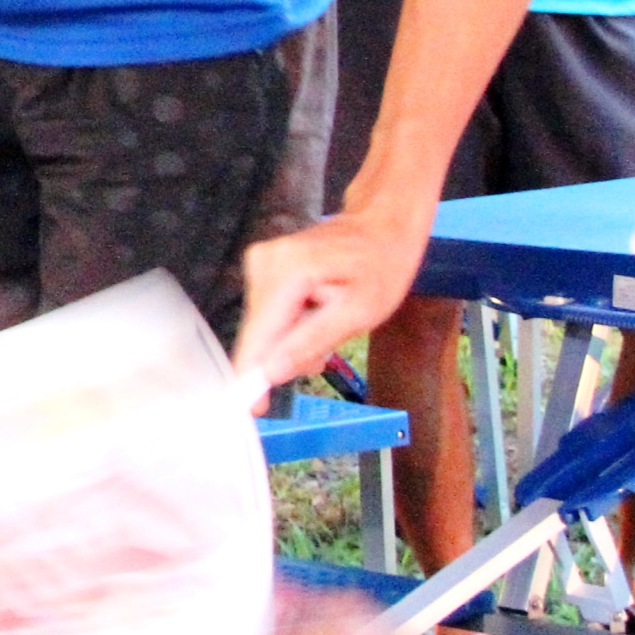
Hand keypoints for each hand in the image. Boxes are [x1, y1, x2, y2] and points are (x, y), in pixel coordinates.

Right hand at [234, 203, 427, 392]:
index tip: (252, 409)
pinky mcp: (264, 265)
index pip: (259, 333)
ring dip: (292, 339)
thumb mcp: (360, 312)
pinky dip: (292, 323)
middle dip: (285, 353)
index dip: (253, 373)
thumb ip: (313, 341)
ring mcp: (260, 261)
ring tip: (329, 326)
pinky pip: (270, 311)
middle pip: (260, 331)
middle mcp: (263, 262)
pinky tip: (318, 314)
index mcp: (287, 272)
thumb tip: (272, 372)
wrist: (383, 224)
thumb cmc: (382, 266)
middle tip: (324, 354)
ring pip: (265, 324)